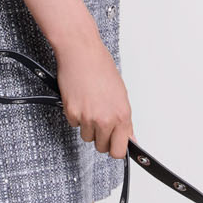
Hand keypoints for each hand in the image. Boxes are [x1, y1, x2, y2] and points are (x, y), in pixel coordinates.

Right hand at [54, 33, 132, 159]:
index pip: (119, 150)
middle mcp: (106, 119)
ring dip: (88, 126)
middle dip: (101, 138)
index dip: (115, 149)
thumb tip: (130, 139)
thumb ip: (125, 121)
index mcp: (122, 115)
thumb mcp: (121, 95)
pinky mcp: (72, 113)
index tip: (114, 145)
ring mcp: (88, 117)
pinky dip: (76, 116)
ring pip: (87, 137)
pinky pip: (75, 124)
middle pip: (102, 147)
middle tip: (101, 121)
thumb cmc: (101, 68)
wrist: (81, 52)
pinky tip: (80, 100)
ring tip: (90, 106)